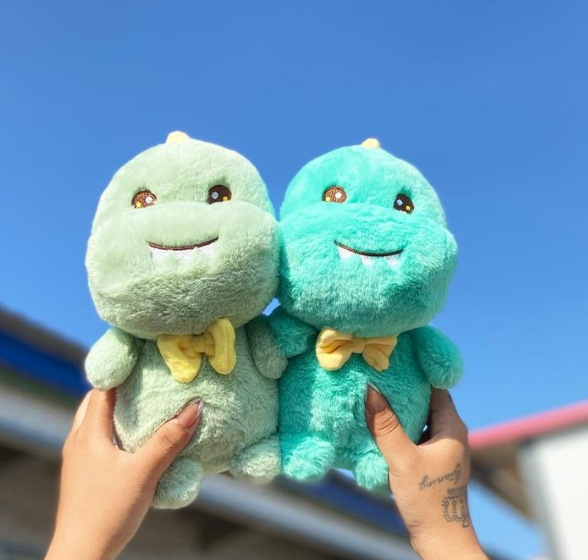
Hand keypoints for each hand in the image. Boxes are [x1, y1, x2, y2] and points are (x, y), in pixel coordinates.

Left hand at [45, 389, 201, 559]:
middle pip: (95, 403)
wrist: (81, 554)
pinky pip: (95, 440)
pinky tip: (131, 442)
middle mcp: (78, 441)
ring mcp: (77, 459)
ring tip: (141, 408)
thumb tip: (194, 408)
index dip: (120, 372)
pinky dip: (112, 430)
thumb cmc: (108, 511)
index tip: (142, 361)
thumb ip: (169, 439)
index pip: (101, 389)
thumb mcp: (144, 472)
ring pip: (93, 422)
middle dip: (118, 390)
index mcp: (89, 434)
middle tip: (145, 382)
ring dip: (114, 411)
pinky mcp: (81, 474)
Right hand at [365, 386, 487, 559]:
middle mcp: (450, 433)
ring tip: (375, 397)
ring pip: (419, 418)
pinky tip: (380, 426)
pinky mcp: (433, 460)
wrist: (441, 539)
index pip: (435, 387)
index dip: (415, 372)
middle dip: (403, 389)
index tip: (393, 361)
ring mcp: (442, 447)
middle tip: (377, 376)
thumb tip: (371, 391)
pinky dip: (400, 427)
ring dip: (400, 410)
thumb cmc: (427, 499)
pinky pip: (415, 433)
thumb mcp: (402, 459)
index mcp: (451, 426)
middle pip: (426, 400)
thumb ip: (385, 425)